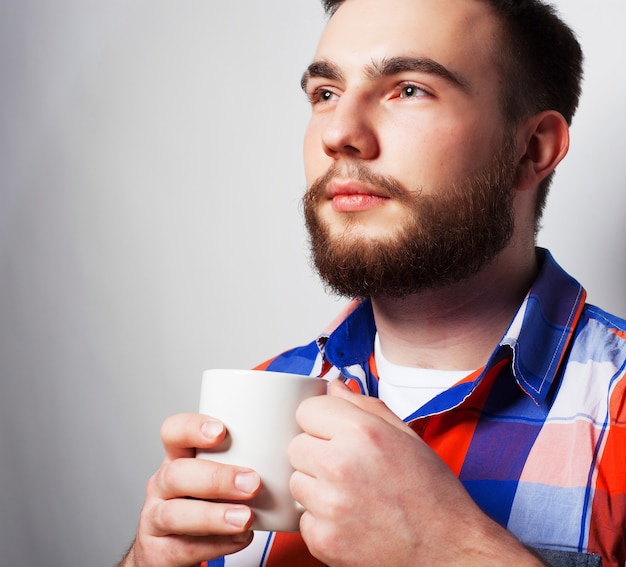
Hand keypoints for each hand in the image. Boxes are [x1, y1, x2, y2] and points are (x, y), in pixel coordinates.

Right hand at [120, 413, 260, 566]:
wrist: (175, 546)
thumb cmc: (205, 500)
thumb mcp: (216, 471)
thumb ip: (240, 457)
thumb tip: (290, 441)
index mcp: (177, 457)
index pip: (173, 432)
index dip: (192, 428)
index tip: (221, 431)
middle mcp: (162, 484)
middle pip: (176, 474)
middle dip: (216, 478)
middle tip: (252, 482)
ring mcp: (155, 518)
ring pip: (175, 514)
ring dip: (214, 515)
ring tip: (246, 517)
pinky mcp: (159, 551)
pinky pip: (184, 548)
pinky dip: (216, 544)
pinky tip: (240, 538)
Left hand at [288, 380, 544, 566]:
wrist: (449, 552)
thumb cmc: (433, 496)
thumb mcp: (406, 436)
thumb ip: (364, 406)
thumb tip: (335, 387)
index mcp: (361, 433)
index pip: (306, 410)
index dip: (321, 421)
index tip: (332, 432)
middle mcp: (340, 465)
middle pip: (296, 445)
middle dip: (316, 452)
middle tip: (347, 467)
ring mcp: (329, 504)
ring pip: (296, 480)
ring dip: (316, 486)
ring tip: (352, 494)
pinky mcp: (323, 539)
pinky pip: (303, 516)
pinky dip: (321, 519)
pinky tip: (351, 518)